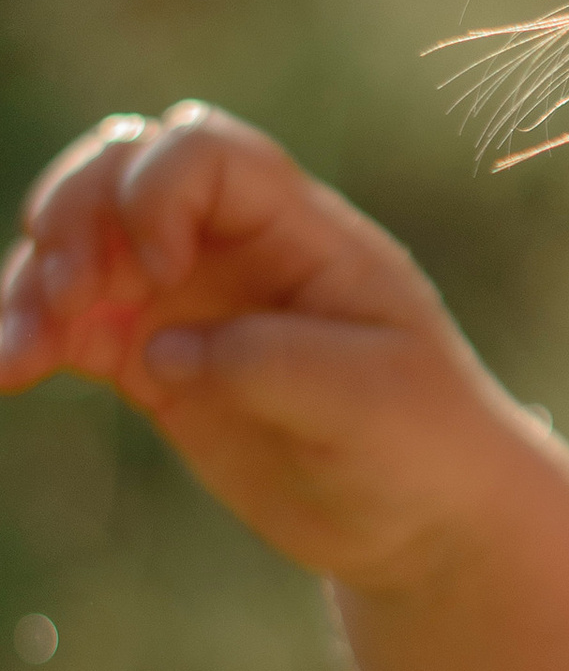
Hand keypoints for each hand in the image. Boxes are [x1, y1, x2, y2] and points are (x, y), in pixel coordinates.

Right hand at [0, 102, 538, 593]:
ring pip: (78, 246)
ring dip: (31, 282)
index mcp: (302, 230)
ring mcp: (187, 300)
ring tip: (19, 351)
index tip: (159, 273)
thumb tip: (157, 351)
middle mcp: (235, 248)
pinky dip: (25, 338)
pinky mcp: (151, 361)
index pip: (203, 150)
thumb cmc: (426, 442)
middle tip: (69, 297)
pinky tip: (5, 371)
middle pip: (120, 171)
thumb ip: (268, 362)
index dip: (155, 190)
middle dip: (72, 216)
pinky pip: (66, 326)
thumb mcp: (371, 401)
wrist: (424, 519)